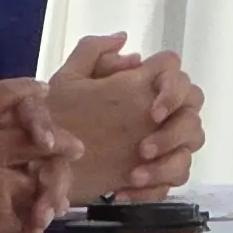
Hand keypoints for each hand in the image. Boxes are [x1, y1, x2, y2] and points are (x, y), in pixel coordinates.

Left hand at [43, 32, 205, 203]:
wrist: (39, 161)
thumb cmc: (55, 118)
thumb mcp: (65, 81)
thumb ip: (92, 52)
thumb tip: (125, 39)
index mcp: (143, 88)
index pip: (177, 75)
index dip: (174, 90)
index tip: (153, 111)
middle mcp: (158, 115)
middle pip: (193, 114)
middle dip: (175, 131)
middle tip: (143, 148)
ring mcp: (159, 145)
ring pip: (189, 151)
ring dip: (167, 163)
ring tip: (134, 174)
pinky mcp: (151, 175)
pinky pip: (171, 182)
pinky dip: (153, 188)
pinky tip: (123, 192)